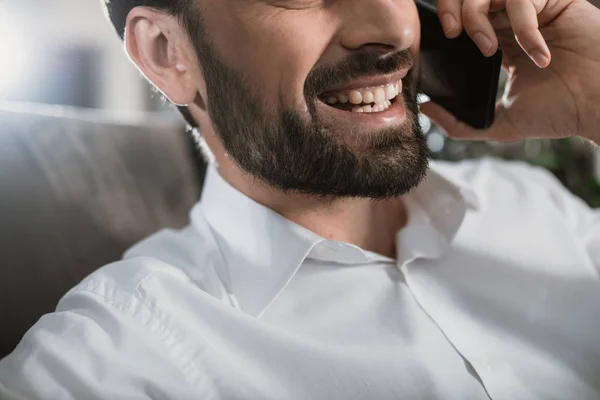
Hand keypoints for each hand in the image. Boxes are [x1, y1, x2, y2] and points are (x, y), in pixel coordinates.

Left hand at [420, 0, 599, 143]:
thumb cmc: (561, 112)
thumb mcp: (501, 122)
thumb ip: (461, 122)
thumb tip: (427, 110)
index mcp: (500, 42)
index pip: (464, 18)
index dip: (448, 20)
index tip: (443, 41)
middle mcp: (515, 21)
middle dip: (454, 9)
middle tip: (453, 33)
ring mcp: (535, 8)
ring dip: (478, 16)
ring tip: (488, 49)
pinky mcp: (556, 1)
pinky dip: (524, 27)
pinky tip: (537, 56)